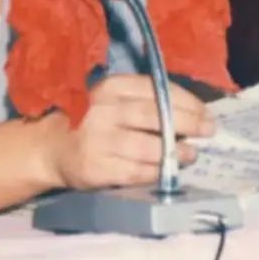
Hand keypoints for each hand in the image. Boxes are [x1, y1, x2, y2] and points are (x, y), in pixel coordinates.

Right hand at [44, 74, 215, 189]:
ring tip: (190, 154)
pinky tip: (168, 171)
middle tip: (207, 131)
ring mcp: (98, 140)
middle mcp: (104, 110)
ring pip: (147, 147)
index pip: (156, 90)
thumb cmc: (93, 120)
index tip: (206, 113)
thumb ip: (147, 101)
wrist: (50, 147)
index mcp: (111, 87)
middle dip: (188, 124)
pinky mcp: (96, 168)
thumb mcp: (114, 100)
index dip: (186, 102)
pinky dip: (157, 172)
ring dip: (175, 152)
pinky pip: (135, 172)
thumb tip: (196, 113)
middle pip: (155, 116)